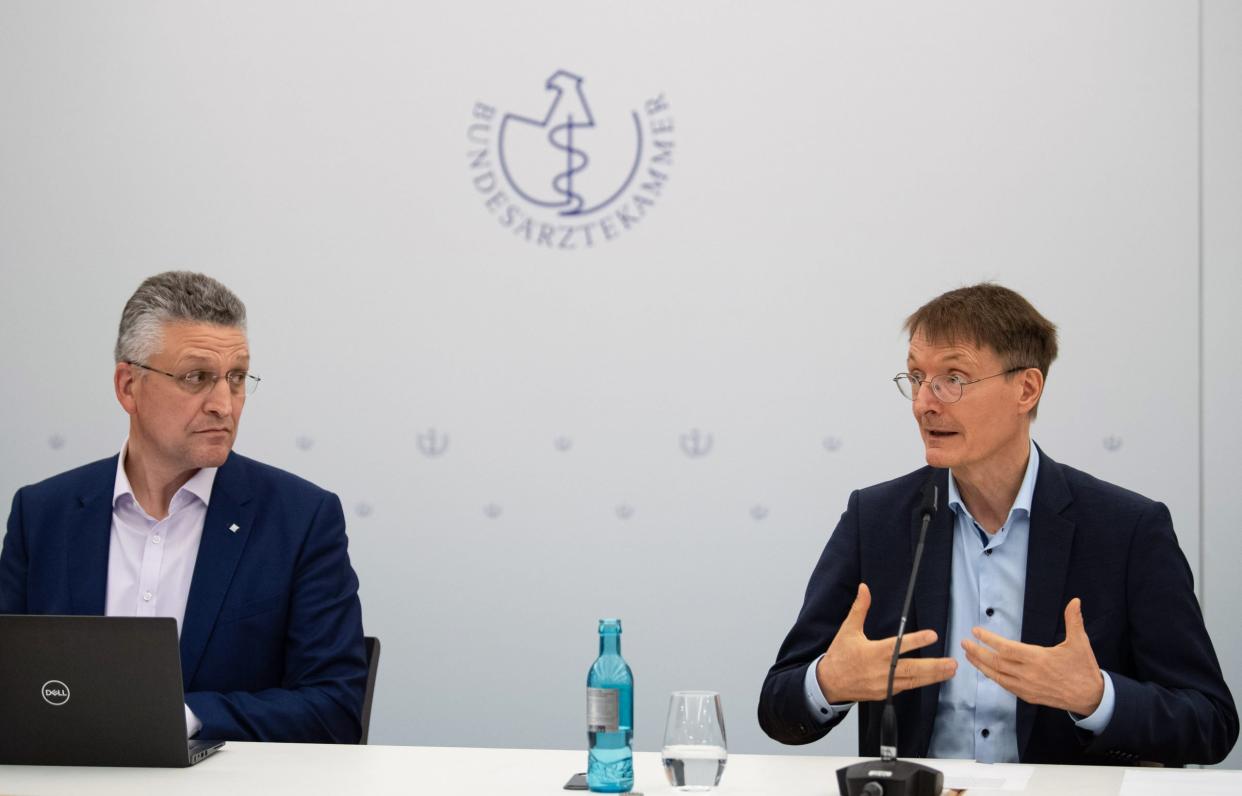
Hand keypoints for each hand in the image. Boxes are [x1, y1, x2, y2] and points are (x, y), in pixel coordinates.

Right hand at [817, 583, 956, 702]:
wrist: (829, 683)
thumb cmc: (839, 655)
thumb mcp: (848, 629)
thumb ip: (859, 608)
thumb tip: (864, 588)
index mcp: (873, 652)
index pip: (899, 645)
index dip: (916, 640)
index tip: (932, 635)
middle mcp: (881, 670)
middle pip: (913, 669)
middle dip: (934, 667)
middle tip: (952, 663)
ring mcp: (884, 684)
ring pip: (913, 681)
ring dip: (933, 676)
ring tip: (950, 671)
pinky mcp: (885, 693)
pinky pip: (906, 688)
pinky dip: (921, 683)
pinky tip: (933, 679)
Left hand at [961, 597, 1104, 715]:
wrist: (1091, 698)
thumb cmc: (1083, 668)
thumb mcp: (1080, 643)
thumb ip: (1074, 620)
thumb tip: (1075, 600)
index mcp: (1038, 659)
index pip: (1006, 649)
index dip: (989, 640)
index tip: (975, 632)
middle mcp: (1028, 674)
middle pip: (996, 663)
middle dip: (977, 652)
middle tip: (963, 643)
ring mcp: (1027, 687)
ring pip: (997, 676)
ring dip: (981, 665)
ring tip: (969, 656)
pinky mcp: (1028, 696)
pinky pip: (1005, 686)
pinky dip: (993, 677)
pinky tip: (987, 671)